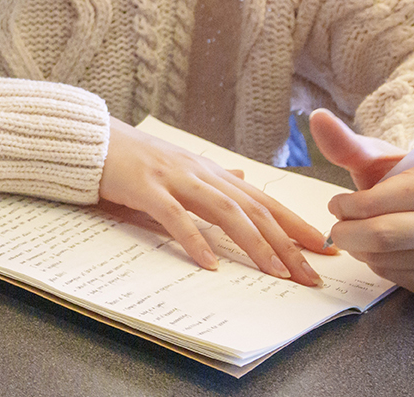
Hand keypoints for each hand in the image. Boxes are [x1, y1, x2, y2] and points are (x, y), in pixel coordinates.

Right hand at [99, 119, 328, 284]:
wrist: (90, 138)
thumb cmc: (132, 157)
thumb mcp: (179, 166)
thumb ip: (213, 178)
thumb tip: (243, 178)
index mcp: (211, 172)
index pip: (263, 201)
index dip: (295, 225)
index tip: (323, 250)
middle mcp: (201, 173)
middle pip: (254, 209)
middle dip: (288, 243)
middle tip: (311, 274)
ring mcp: (174, 179)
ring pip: (226, 212)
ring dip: (255, 244)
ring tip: (275, 273)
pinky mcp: (146, 188)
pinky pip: (176, 218)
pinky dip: (196, 241)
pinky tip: (210, 264)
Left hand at [310, 109, 413, 296]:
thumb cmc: (399, 181)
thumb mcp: (376, 160)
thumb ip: (346, 144)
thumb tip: (317, 117)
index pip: (375, 204)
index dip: (345, 205)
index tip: (340, 202)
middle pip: (382, 237)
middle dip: (346, 232)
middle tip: (340, 225)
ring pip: (384, 260)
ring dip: (360, 249)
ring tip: (367, 233)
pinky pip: (395, 279)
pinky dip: (378, 266)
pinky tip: (388, 251)